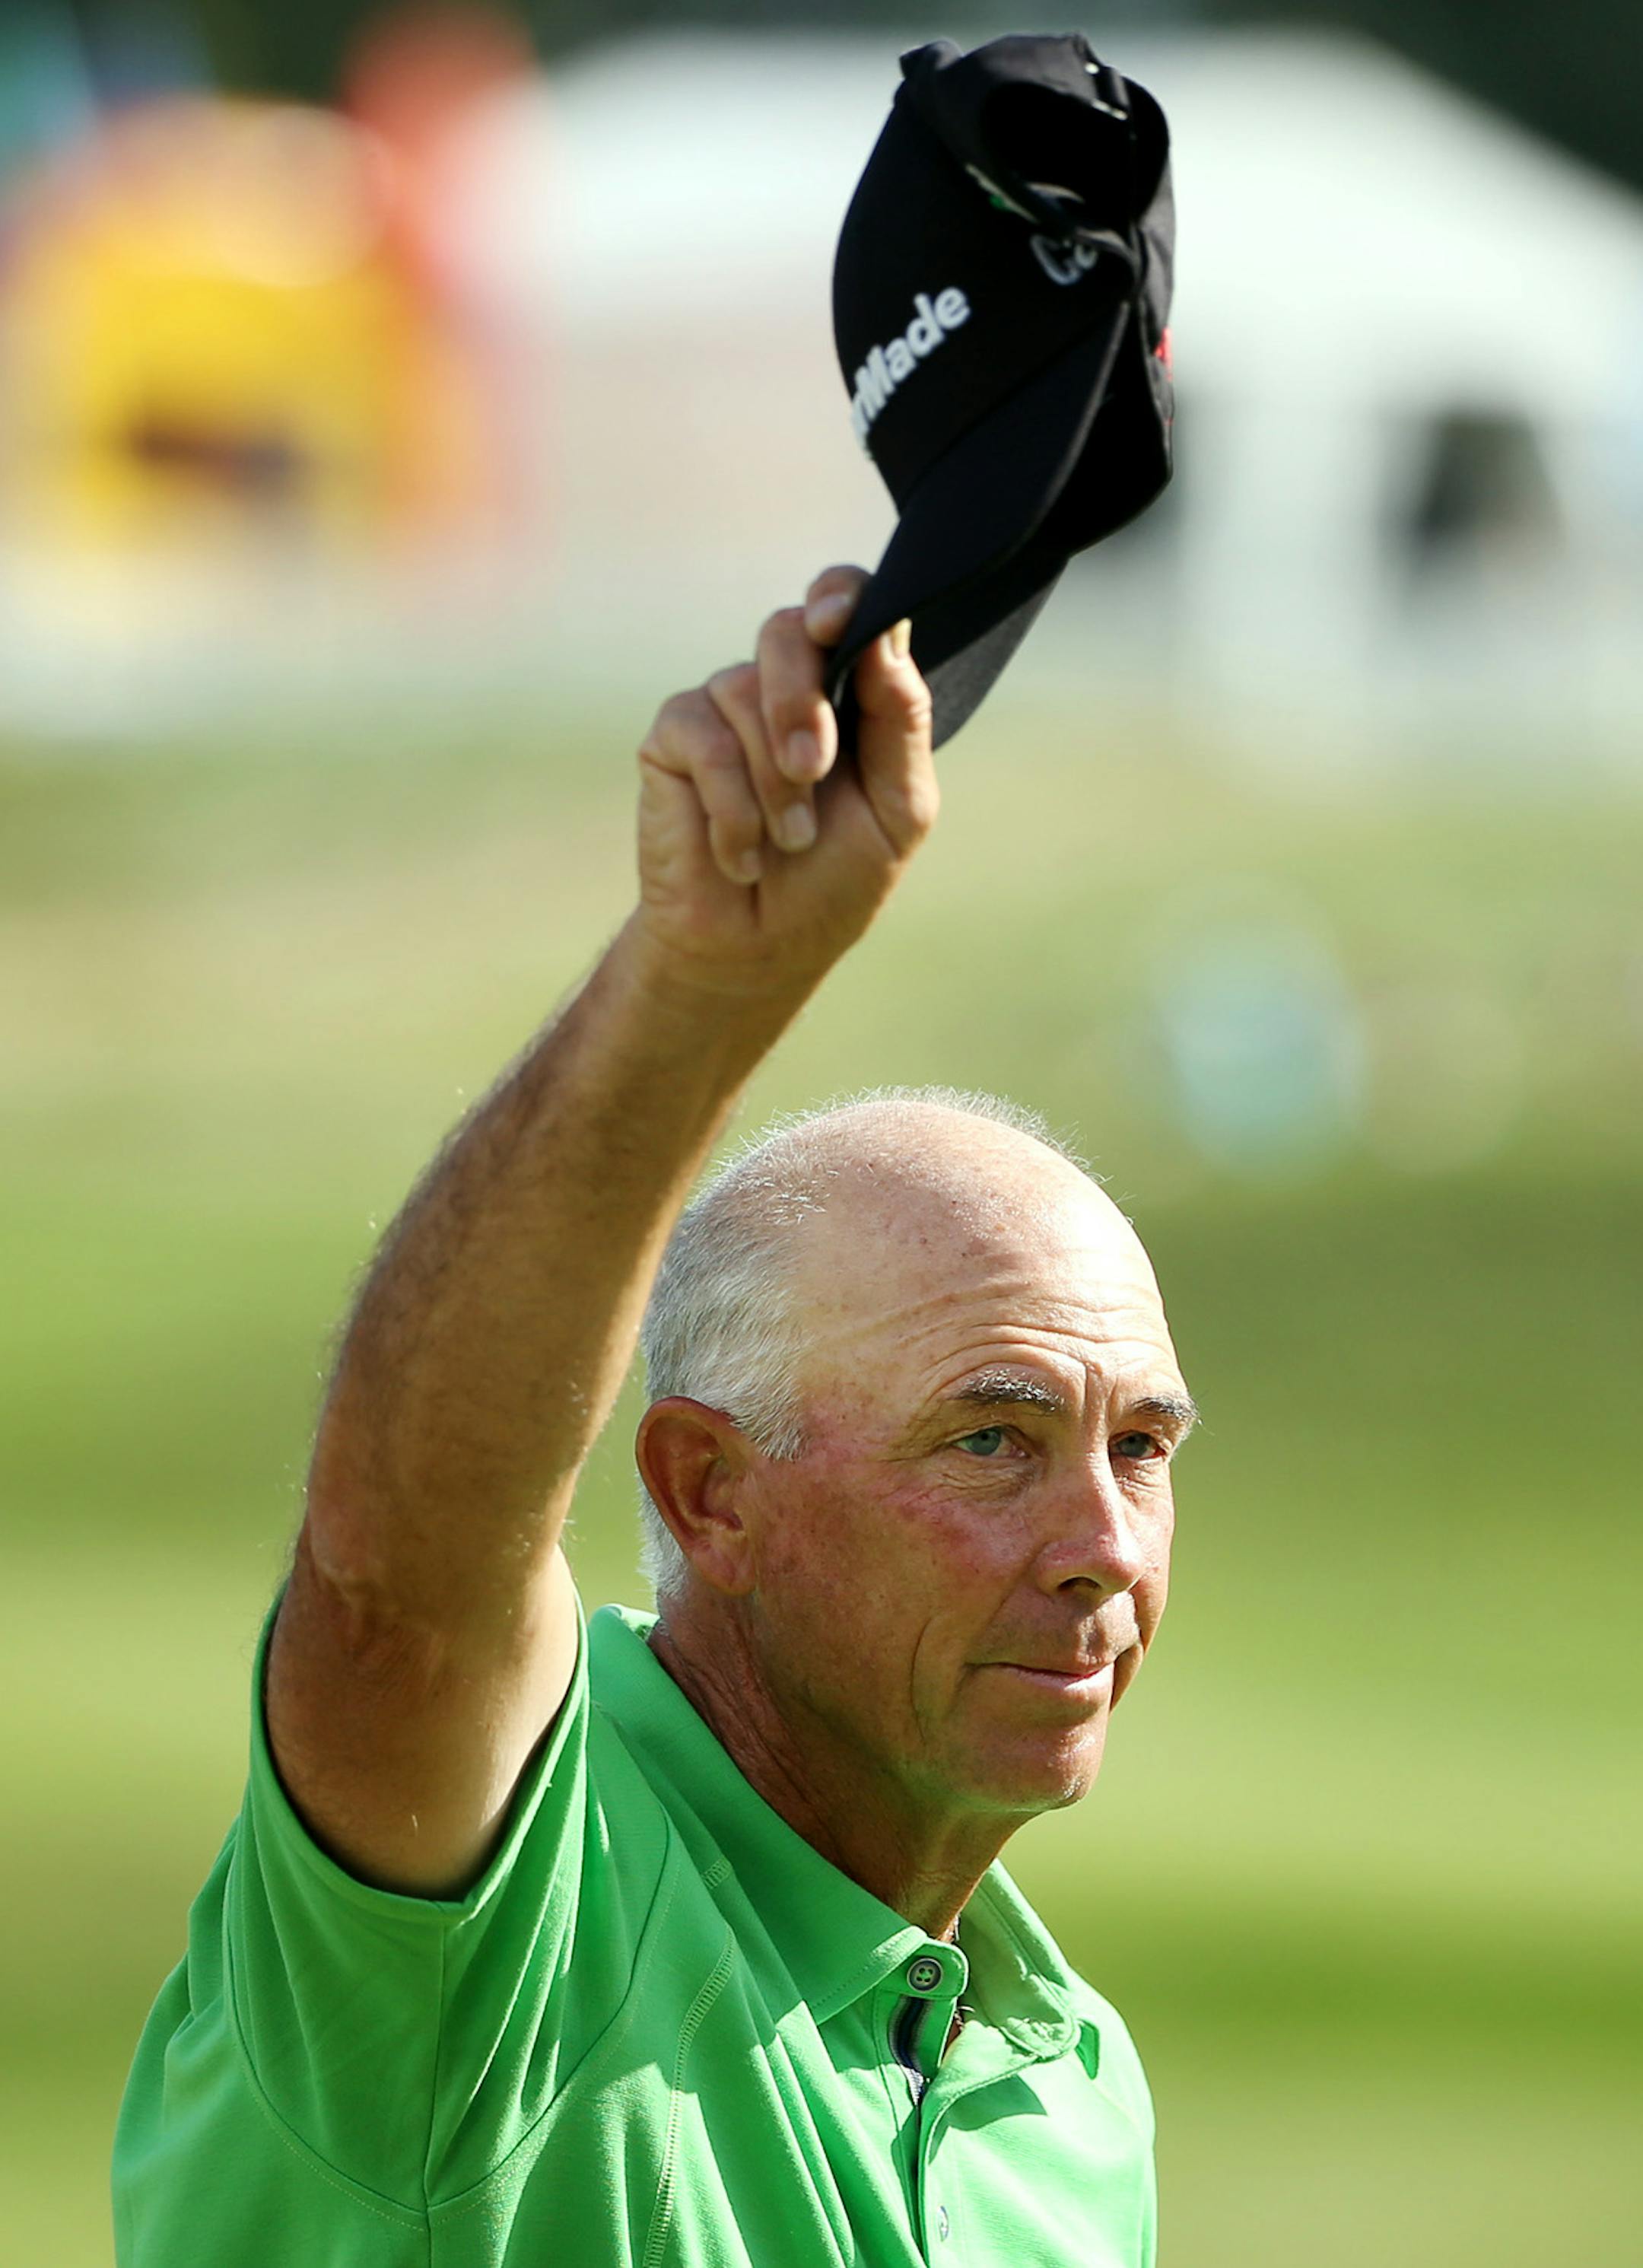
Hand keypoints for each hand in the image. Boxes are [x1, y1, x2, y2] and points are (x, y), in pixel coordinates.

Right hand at [634, 567, 935, 997]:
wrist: (759, 950)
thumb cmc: (834, 880)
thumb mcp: (898, 808)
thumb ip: (901, 721)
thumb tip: (886, 633)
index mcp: (847, 690)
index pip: (845, 605)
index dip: (839, 594)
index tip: (837, 619)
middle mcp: (782, 685)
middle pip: (787, 631)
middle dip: (802, 700)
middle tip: (813, 769)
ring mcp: (724, 708)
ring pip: (742, 689)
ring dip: (774, 781)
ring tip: (788, 840)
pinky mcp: (674, 740)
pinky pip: (703, 738)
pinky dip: (731, 806)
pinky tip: (739, 853)